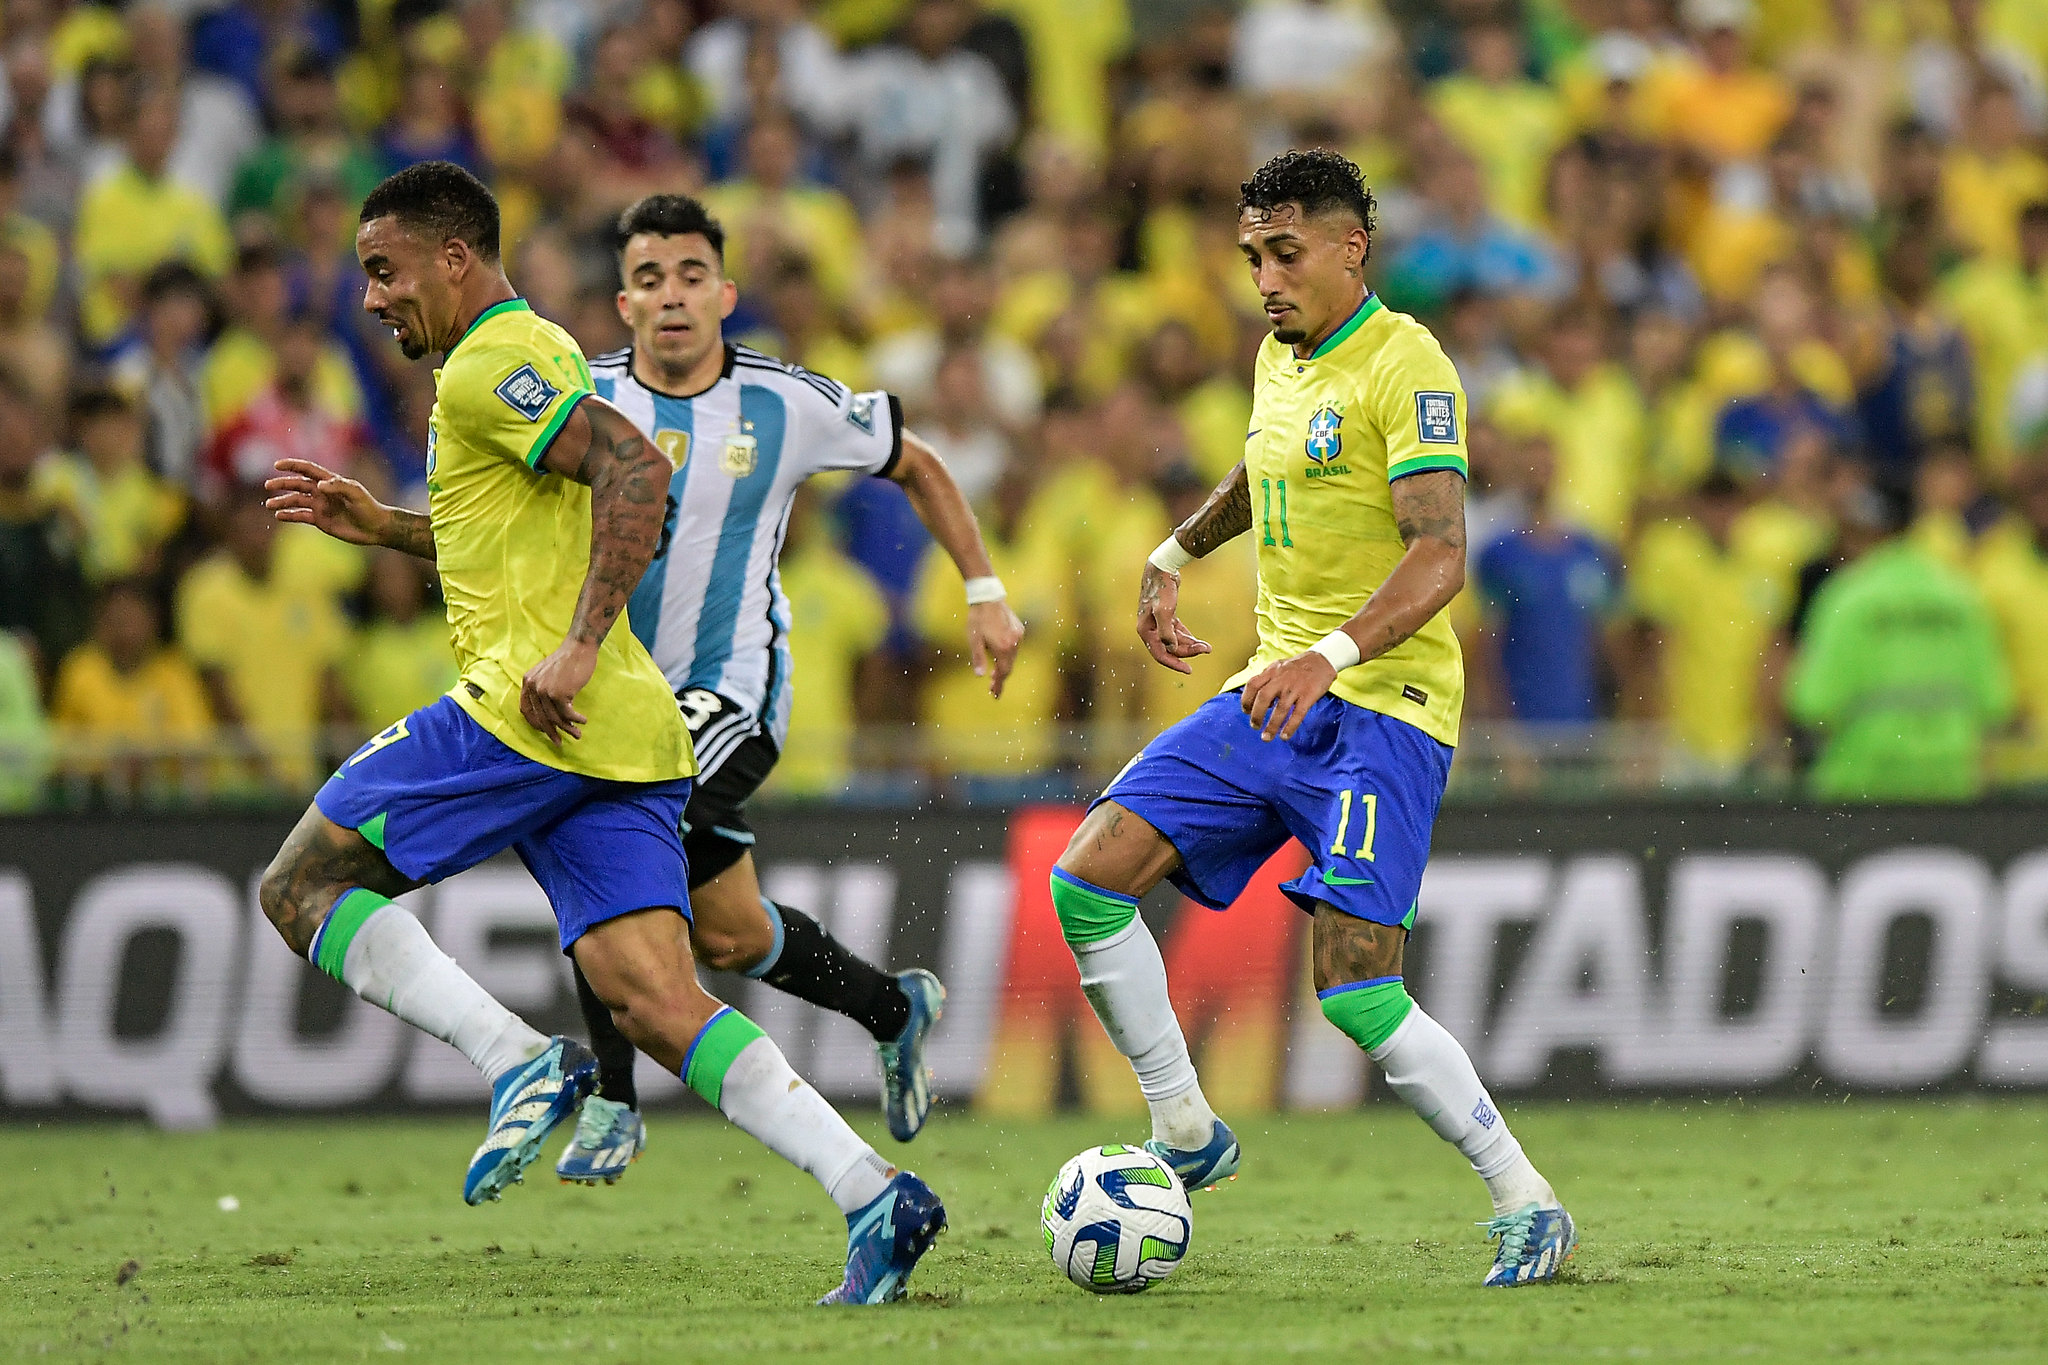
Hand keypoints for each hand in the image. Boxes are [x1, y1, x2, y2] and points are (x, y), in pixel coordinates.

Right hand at [264, 459, 392, 546]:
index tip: (277, 465)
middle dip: (282, 484)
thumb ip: (338, 486)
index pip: (308, 469)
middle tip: (268, 486)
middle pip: (297, 485)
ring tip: (269, 505)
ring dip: (282, 502)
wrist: (375, 528)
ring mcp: (320, 506)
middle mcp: (322, 492)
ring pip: (296, 501)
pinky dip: (289, 515)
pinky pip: (301, 516)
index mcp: (330, 482)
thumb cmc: (368, 507)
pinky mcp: (320, 520)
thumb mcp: (356, 493)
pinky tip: (279, 516)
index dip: (293, 465)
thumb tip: (319, 485)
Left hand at [521, 640, 597, 743]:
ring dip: (567, 729)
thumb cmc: (568, 660)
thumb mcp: (548, 673)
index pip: (526, 709)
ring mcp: (545, 691)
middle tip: (559, 743)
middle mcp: (533, 687)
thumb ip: (544, 688)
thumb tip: (551, 711)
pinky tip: (583, 721)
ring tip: (577, 734)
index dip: (535, 723)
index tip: (545, 731)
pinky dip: (576, 720)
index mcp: (528, 681)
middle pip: (541, 717)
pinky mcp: (559, 694)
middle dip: (551, 732)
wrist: (579, 647)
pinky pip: (567, 714)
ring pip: (554, 718)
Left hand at [967, 599, 1024, 697]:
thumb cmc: (977, 619)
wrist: (987, 597)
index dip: (999, 685)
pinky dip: (1008, 654)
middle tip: (992, 688)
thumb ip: (978, 658)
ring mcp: (1018, 635)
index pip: (1003, 672)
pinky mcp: (1019, 629)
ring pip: (1013, 657)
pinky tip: (1000, 655)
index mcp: (1003, 647)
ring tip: (994, 674)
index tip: (995, 695)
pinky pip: (1015, 646)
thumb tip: (980, 675)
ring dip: (1004, 666)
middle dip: (1001, 678)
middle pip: (1009, 666)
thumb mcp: (974, 640)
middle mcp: (1014, 643)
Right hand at [1136, 563, 1210, 673]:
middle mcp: (1150, 629)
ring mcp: (1158, 623)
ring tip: (1207, 647)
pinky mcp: (1166, 616)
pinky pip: (1177, 633)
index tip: (1189, 670)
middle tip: (1206, 650)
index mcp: (1146, 631)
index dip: (1175, 664)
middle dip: (1188, 651)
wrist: (1163, 568)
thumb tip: (1172, 649)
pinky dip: (1187, 637)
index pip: (1160, 654)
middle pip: (1170, 649)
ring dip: (1190, 645)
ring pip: (1175, 641)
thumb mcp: (1164, 610)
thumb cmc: (1161, 589)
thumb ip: (1166, 632)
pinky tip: (1198, 641)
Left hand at [1241, 650, 1337, 741]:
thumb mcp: (1279, 667)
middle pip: (1263, 697)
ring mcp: (1295, 687)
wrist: (1322, 660)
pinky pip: (1298, 714)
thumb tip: (1255, 699)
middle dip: (1256, 715)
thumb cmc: (1298, 667)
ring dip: (1272, 726)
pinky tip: (1284, 736)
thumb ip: (1267, 680)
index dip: (1246, 700)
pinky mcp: (1309, 695)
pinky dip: (1290, 727)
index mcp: (1272, 671)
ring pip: (1280, 709)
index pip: (1252, 685)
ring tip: (1267, 737)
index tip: (1246, 712)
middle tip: (1255, 726)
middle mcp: (1282, 679)